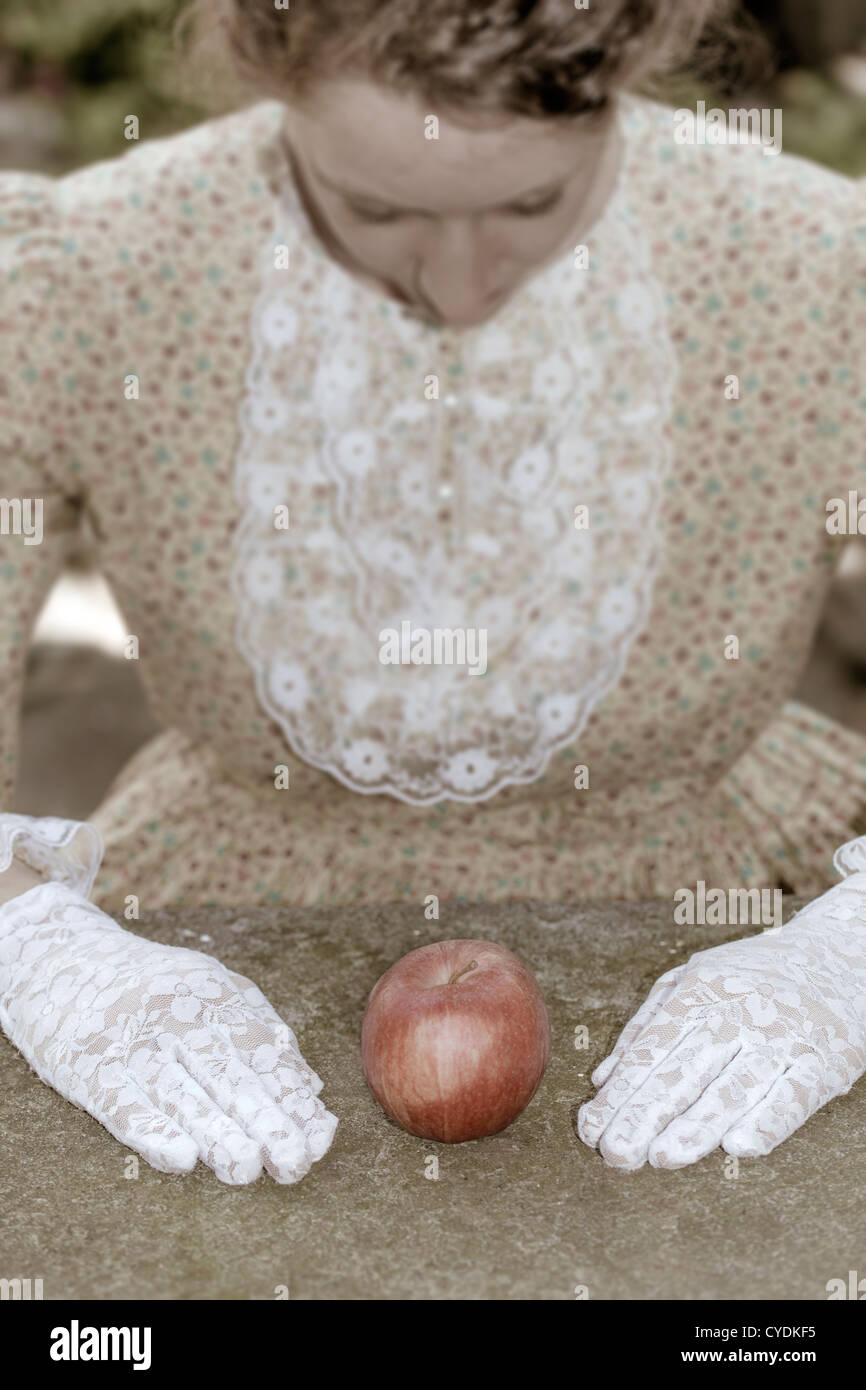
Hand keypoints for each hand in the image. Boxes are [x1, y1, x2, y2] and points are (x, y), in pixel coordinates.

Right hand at [0, 882, 336, 1183]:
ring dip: (216, 1133)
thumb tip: (312, 1089)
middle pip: (226, 1074)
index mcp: (214, 995)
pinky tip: (181, 1158)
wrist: (66, 960)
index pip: (260, 1053)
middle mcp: (176, 1014)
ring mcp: (132, 1039)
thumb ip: (263, 1034)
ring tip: (247, 1168)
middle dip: (265, 1120)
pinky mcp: (89, 1066)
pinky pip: (123, 1103)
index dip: (291, 1098)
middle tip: (295, 1162)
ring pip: (180, 1093)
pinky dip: (152, 1131)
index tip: (319, 1137)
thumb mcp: (214, 990)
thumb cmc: (157, 987)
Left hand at [577, 874, 865, 1169]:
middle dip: (644, 1116)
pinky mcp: (823, 1061)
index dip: (619, 1094)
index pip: (650, 1052)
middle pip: (684, 1072)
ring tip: (661, 1158)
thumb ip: (646, 1026)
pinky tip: (737, 1148)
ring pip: (734, 1088)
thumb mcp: (693, 980)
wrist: (836, 957)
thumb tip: (603, 1078)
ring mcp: (781, 1038)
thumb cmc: (750, 977)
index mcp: (699, 993)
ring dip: (697, 1126)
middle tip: (614, 1154)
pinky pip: (793, 1097)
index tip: (590, 1131)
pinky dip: (767, 1122)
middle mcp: (737, 1014)